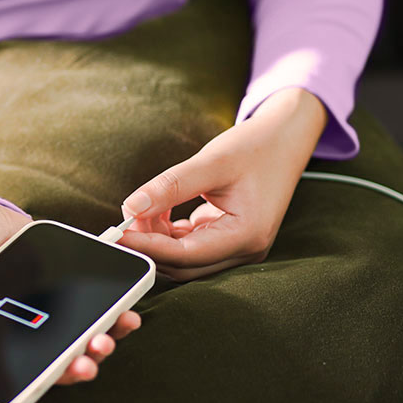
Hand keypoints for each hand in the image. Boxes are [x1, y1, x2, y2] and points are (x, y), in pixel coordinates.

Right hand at [0, 201, 141, 384]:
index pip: (14, 369)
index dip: (37, 380)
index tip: (54, 378)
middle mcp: (21, 331)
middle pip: (52, 362)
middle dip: (74, 367)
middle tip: (88, 363)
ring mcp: (47, 313)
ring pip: (77, 341)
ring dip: (98, 345)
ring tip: (108, 339)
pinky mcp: (68, 293)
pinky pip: (94, 312)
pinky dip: (113, 316)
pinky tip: (125, 313)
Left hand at [117, 87, 327, 280]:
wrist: (285, 138)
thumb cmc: (255, 146)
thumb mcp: (211, 161)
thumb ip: (170, 186)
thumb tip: (131, 207)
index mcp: (247, 235)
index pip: (185, 255)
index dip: (147, 247)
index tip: (118, 234)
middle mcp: (246, 249)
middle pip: (183, 264)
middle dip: (150, 245)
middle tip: (124, 220)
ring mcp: (238, 247)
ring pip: (184, 259)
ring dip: (158, 239)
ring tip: (142, 209)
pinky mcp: (229, 239)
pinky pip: (191, 247)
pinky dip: (169, 233)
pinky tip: (159, 210)